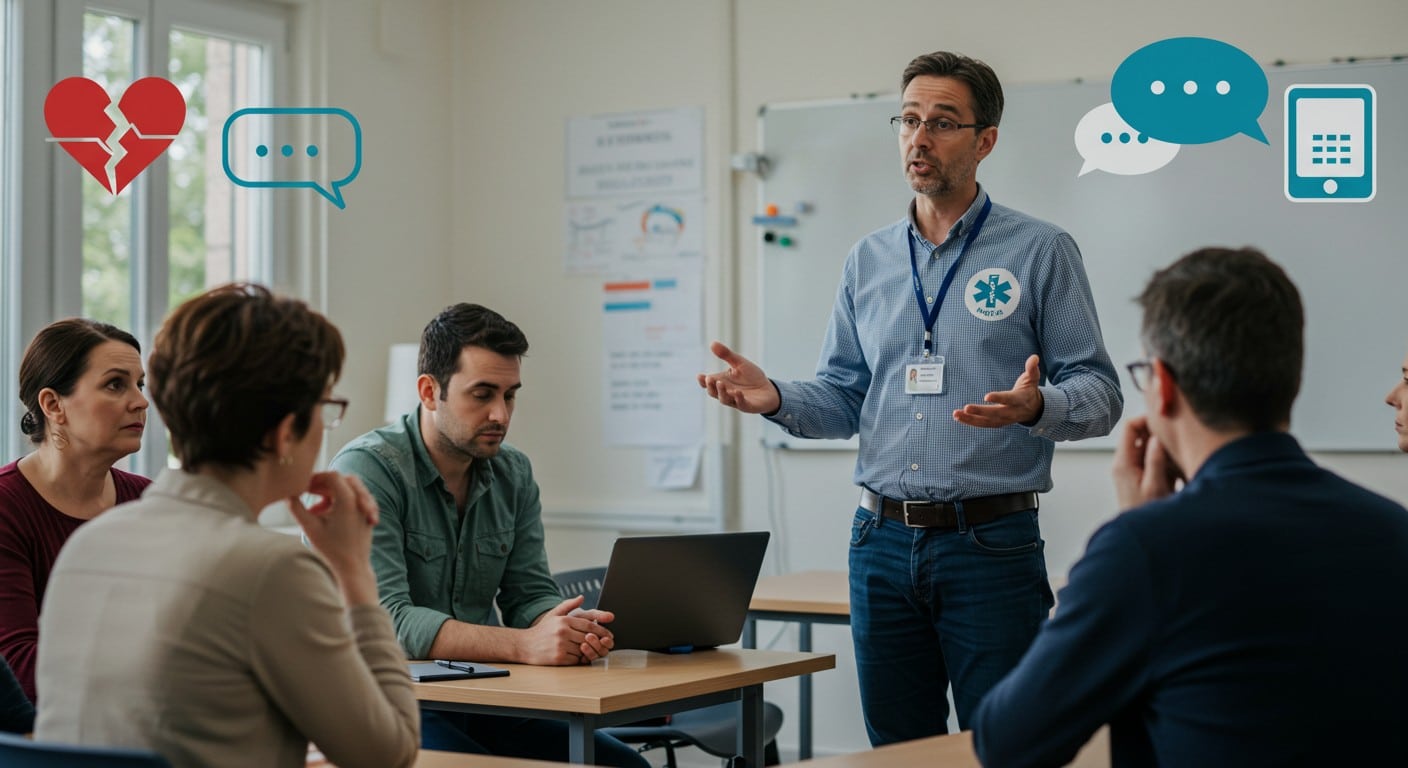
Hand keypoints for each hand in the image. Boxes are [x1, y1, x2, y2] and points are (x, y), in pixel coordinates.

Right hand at [289, 472, 379, 602]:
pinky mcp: (365, 514)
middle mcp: (360, 500)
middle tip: (308, 492)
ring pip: (348, 488)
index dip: (316, 478)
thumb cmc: (331, 548)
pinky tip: (323, 514)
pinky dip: (338, 501)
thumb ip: (296, 508)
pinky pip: (353, 499)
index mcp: (348, 499)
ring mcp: (365, 507)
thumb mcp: (310, 527)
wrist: (352, 567)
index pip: (332, 475)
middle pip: (342, 479)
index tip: (303, 486)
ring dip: (331, 494)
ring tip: (315, 509)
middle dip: (324, 484)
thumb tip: (287, 494)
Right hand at [523, 596, 615, 664]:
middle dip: (597, 641)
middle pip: (588, 637)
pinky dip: (579, 659)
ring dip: (588, 651)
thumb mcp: (553, 614)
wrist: (524, 645)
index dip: (601, 629)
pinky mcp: (558, 658)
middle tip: (604, 644)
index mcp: (564, 620)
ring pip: (583, 649)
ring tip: (590, 650)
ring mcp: (560, 645)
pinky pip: (576, 659)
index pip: (588, 624)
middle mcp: (562, 632)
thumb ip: (568, 605)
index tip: (607, 634)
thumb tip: (582, 597)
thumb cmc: (541, 631)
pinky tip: (577, 657)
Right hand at [697, 341, 780, 414]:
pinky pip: (741, 404)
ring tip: (721, 383)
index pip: (708, 383)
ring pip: (725, 399)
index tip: (700, 376)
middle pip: (713, 392)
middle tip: (710, 378)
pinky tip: (737, 392)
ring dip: (722, 392)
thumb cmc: (751, 377)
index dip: (703, 381)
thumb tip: (713, 343)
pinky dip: (738, 398)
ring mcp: (736, 401)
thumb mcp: (739, 363)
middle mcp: (726, 393)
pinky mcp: (747, 406)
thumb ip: (726, 355)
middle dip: (711, 386)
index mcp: (722, 382)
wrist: (768, 389)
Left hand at [954, 354, 1044, 427]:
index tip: (986, 396)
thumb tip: (1034, 357)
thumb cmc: (1029, 391)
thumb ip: (1032, 368)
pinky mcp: (997, 423)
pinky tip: (959, 417)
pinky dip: (971, 422)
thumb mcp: (1032, 379)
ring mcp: (1004, 420)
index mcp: (1020, 400)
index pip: (1009, 399)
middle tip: (966, 408)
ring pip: (986, 422)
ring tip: (956, 414)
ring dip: (970, 419)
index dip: (999, 398)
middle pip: (995, 413)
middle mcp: (1011, 412)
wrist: (1034, 409)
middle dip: (980, 412)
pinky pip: (983, 424)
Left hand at [1111, 416, 1182, 509]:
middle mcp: (1124, 462)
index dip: (1146, 420)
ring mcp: (1131, 469)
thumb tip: (1157, 438)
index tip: (1165, 423)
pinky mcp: (1140, 476)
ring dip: (1166, 452)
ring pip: (1149, 448)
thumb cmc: (1146, 513)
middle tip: (1178, 444)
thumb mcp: (1154, 486)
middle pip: (1140, 435)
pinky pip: (1153, 461)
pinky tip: (1177, 477)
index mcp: (1123, 462)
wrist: (1141, 535)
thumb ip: (1155, 461)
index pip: (1129, 426)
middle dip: (1160, 437)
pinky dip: (1166, 463)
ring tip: (1178, 466)